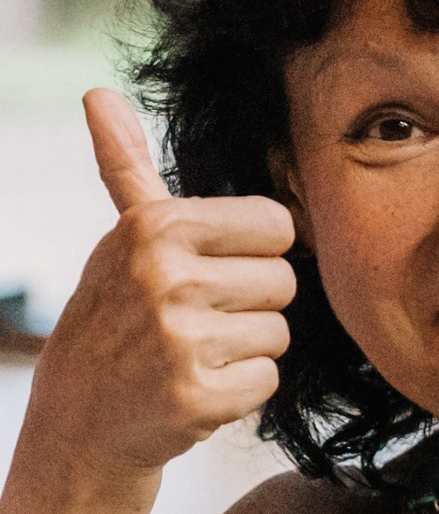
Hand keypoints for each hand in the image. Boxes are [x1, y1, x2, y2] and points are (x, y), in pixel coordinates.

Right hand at [25, 91, 296, 496]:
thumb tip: (99, 93)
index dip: (254, 253)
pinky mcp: (196, 395)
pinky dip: (241, 392)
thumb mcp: (122, 238)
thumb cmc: (116, 318)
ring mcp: (179, 338)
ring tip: (193, 355)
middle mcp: (166, 275)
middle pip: (283, 279)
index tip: (211, 272)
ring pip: (280, 331)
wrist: (80, 420)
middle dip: (251, 305)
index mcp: (156, 226)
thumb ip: (126, 166)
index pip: (275, 222)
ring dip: (247, 350)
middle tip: (196, 323)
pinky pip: (269, 379)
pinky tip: (196, 389)